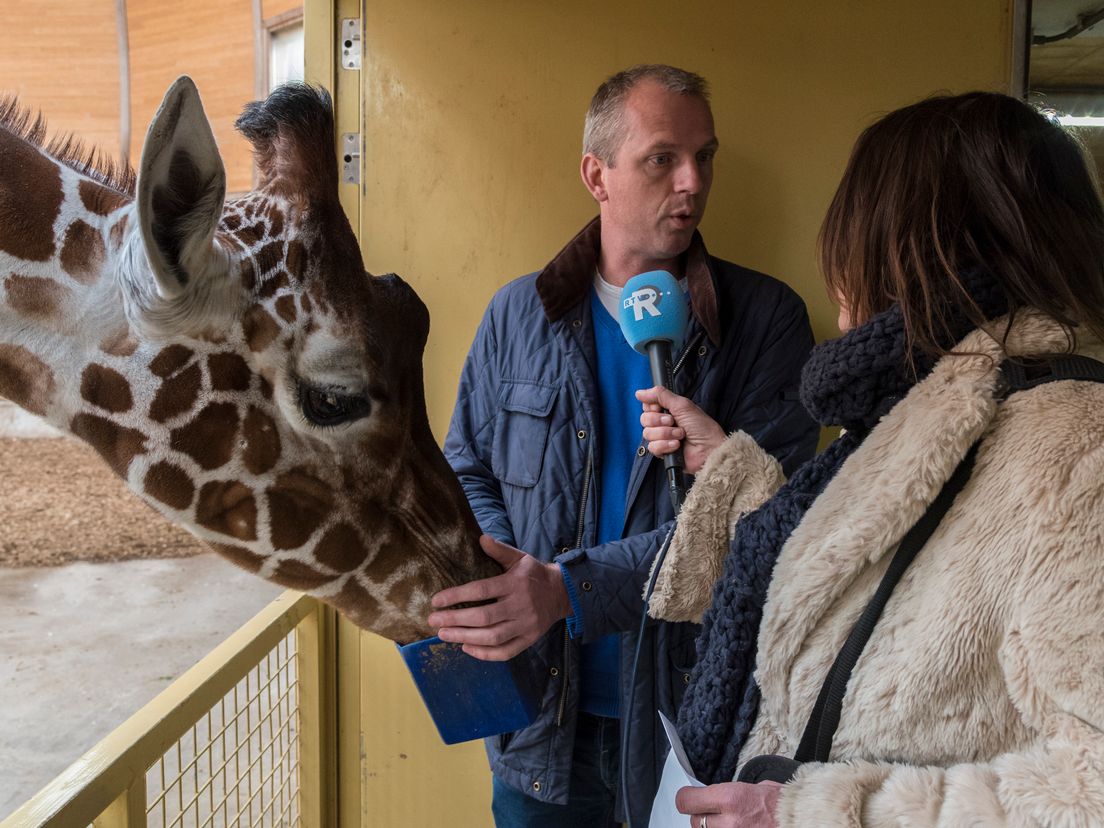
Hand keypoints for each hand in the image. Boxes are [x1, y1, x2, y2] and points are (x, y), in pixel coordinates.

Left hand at [427, 534, 571, 660]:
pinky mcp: (529, 640)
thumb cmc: (534, 574)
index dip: (457, 596)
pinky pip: (506, 652)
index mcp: (515, 584)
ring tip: (444, 635)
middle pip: (484, 617)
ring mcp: (526, 625)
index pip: (482, 590)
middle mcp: (520, 606)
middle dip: (455, 620)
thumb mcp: (520, 557)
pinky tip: (466, 648)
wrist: (562, 593)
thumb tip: (481, 538)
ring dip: (465, 637)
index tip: (436, 601)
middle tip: (434, 621)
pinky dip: (485, 654)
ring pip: (492, 637)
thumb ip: (500, 550)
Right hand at [636, 385, 725, 474]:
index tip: (661, 408)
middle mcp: (663, 424)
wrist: (709, 449)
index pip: (647, 406)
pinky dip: (665, 445)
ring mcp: (662, 438)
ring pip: (647, 433)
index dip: (651, 407)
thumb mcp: (682, 405)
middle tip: (673, 421)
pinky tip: (677, 445)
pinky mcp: (662, 452)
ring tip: (680, 435)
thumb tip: (640, 392)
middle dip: (659, 420)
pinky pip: (652, 447)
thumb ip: (660, 395)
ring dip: (666, 434)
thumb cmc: (702, 427)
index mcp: (668, 410)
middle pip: (644, 419)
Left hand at [675, 781, 781, 827]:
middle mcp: (728, 821)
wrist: (806, 821)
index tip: (690, 798)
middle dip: (702, 816)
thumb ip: (731, 794)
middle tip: (715, 813)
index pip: (686, 801)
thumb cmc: (786, 803)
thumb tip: (716, 798)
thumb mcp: (755, 787)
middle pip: (695, 822)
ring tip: (729, 823)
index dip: (686, 799)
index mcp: (730, 798)